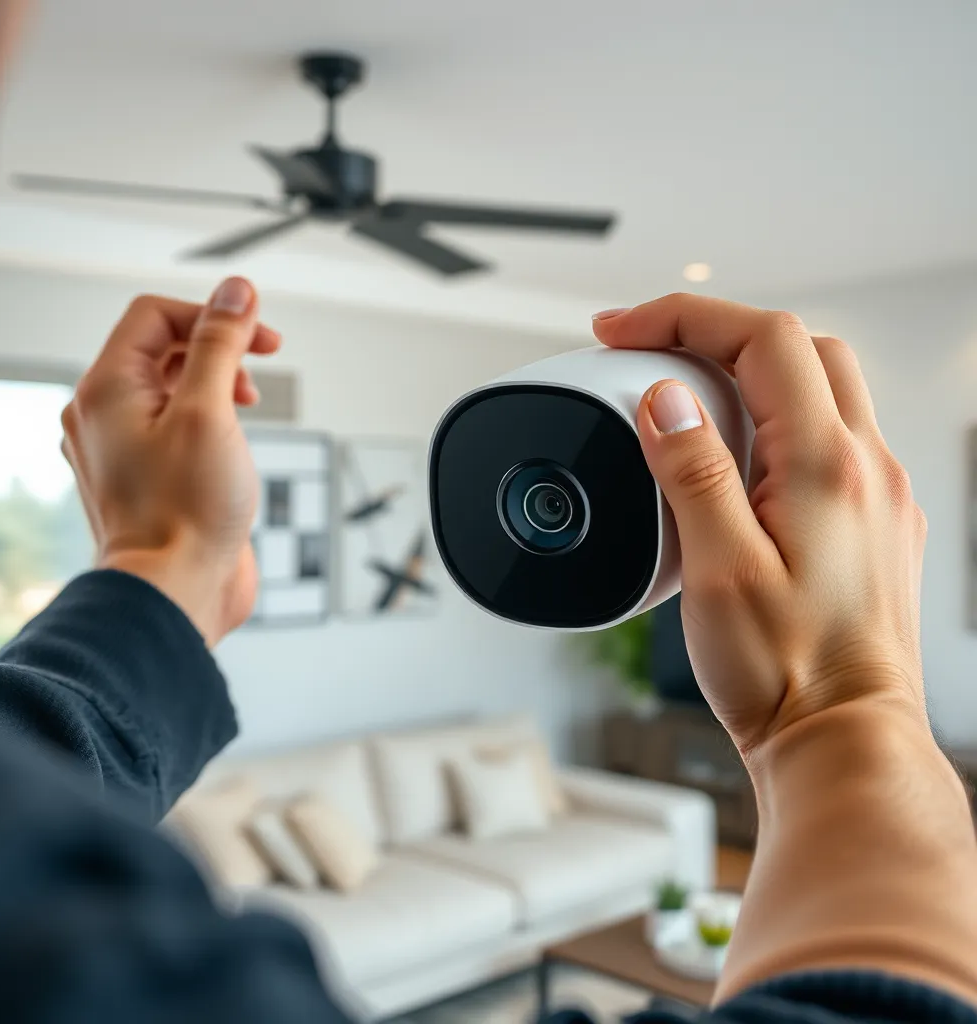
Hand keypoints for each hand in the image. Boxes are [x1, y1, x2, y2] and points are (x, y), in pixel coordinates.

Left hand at [61, 277, 280, 645]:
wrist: (176, 592)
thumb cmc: (187, 514)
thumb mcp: (211, 411)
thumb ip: (220, 344)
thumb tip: (236, 293)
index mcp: (107, 390)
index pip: (156, 315)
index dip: (213, 315)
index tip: (260, 335)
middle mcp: (106, 415)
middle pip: (163, 348)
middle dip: (218, 347)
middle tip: (262, 362)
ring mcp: (126, 448)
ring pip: (171, 387)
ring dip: (217, 381)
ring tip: (248, 405)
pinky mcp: (150, 475)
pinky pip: (176, 425)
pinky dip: (209, 418)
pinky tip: (232, 439)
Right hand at [593, 295, 926, 759]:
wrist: (841, 741)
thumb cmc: (787, 673)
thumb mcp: (719, 571)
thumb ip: (693, 473)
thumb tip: (666, 400)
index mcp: (825, 467)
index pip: (762, 339)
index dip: (683, 318)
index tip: (622, 330)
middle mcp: (865, 469)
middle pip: (799, 348)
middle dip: (717, 333)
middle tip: (649, 353)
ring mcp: (876, 496)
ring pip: (820, 389)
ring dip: (747, 376)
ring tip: (682, 406)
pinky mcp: (871, 525)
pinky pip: (826, 439)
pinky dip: (773, 423)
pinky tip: (734, 464)